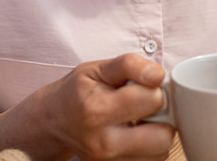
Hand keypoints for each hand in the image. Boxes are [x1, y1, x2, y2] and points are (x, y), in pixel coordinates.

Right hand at [0, 53, 174, 159]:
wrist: (53, 121)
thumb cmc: (76, 92)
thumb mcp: (96, 68)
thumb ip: (129, 65)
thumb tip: (158, 75)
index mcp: (97, 110)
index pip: (152, 100)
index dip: (154, 86)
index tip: (143, 83)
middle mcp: (104, 142)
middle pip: (163, 135)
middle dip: (162, 116)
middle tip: (146, 104)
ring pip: (161, 152)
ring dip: (158, 132)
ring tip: (140, 118)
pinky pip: (152, 160)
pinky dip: (150, 146)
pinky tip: (135, 132)